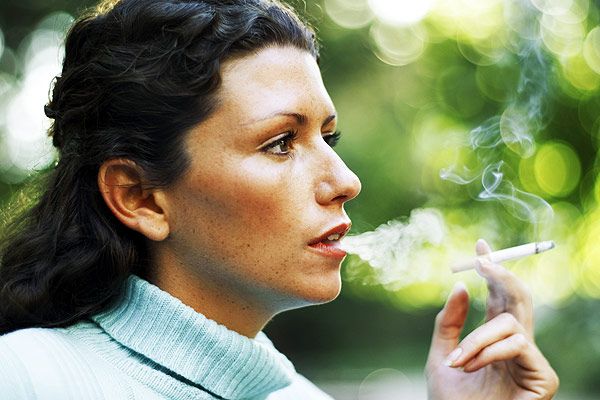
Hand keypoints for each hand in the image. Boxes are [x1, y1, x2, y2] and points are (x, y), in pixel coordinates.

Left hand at [425, 239, 558, 399]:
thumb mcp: (441, 356)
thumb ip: (449, 323)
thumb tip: (462, 285)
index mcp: (493, 338)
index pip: (499, 297)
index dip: (492, 270)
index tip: (480, 245)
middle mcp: (514, 344)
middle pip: (518, 298)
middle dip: (500, 275)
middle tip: (482, 261)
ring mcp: (531, 360)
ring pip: (509, 323)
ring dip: (476, 338)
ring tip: (457, 362)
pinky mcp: (544, 377)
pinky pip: (517, 345)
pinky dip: (489, 351)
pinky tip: (472, 366)